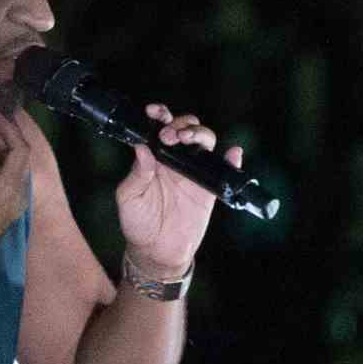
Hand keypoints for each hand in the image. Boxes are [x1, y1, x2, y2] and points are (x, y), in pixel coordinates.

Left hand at [112, 101, 240, 281]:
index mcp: (153, 158)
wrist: (157, 251)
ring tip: (189, 140)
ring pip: (205, 142)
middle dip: (180, 124)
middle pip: (186, 128)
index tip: (155, 112)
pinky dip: (232, 159)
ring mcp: (194, 172)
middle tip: (170, 136)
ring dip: (200, 134)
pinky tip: (233, 153)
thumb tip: (142, 148)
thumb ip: (137, 174)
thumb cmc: (138, 223)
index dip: (160, 115)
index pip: (158, 128)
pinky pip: (224, 169)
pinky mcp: (209, 188)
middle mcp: (175, 160)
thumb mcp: (129, 198)